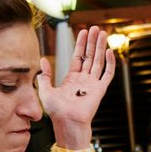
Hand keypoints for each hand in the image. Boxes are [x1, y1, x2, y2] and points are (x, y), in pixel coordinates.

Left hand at [38, 26, 114, 146]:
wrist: (67, 123)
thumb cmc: (57, 112)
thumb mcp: (45, 90)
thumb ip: (44, 75)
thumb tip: (41, 60)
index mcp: (72, 79)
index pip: (78, 57)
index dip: (80, 44)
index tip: (83, 31)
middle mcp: (84, 80)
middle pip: (90, 56)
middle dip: (92, 42)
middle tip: (95, 28)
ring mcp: (93, 84)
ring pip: (99, 61)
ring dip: (100, 47)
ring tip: (102, 33)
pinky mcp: (100, 90)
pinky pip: (107, 74)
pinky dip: (109, 63)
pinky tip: (108, 51)